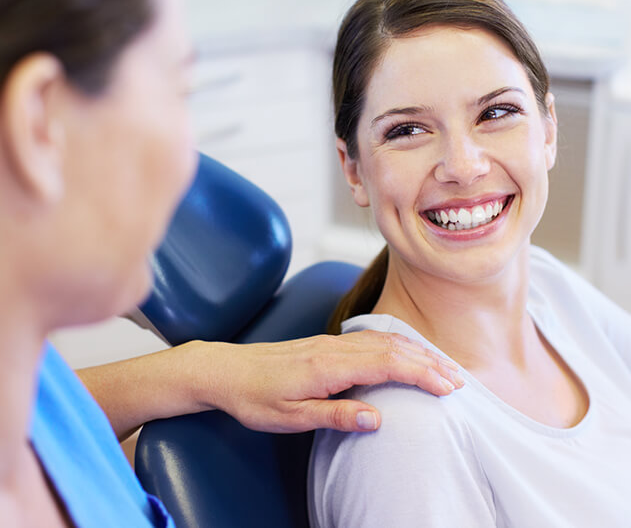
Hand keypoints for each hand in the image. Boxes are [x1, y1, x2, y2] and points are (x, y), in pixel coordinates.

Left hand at [194, 331, 463, 432]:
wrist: (227, 370)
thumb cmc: (255, 397)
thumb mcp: (290, 417)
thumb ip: (334, 415)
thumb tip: (377, 418)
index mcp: (328, 366)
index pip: (387, 364)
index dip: (422, 374)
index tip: (449, 387)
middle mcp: (334, 348)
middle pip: (392, 348)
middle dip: (428, 362)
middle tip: (458, 379)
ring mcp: (330, 342)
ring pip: (383, 339)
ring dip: (416, 351)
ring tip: (442, 365)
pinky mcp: (326, 343)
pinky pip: (370, 338)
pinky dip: (396, 344)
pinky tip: (404, 350)